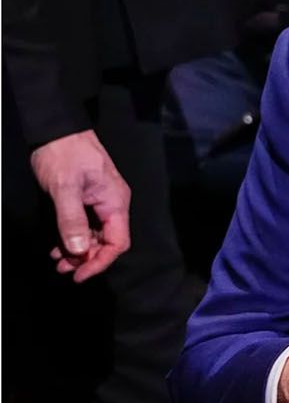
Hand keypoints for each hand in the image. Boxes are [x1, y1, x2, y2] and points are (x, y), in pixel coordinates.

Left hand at [30, 130, 130, 281]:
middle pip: (108, 241)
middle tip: (62, 268)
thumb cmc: (64, 155)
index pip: (118, 242)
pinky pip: (87, 225)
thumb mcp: (65, 188)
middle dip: (87, 258)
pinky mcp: (88, 198)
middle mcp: (113, 204)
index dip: (100, 261)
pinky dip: (74, 238)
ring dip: (78, 250)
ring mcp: (101, 201)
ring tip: (56, 259)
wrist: (57, 128)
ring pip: (96, 235)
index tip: (78, 274)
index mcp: (115, 202)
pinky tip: (58, 244)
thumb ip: (72, 220)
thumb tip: (79, 251)